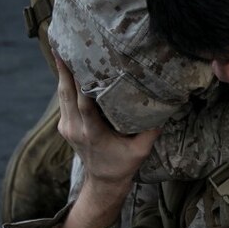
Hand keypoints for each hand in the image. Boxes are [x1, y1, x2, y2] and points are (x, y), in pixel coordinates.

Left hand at [55, 54, 160, 187]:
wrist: (102, 183)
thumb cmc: (123, 165)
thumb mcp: (141, 150)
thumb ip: (152, 129)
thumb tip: (166, 104)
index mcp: (93, 134)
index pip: (84, 105)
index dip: (79, 83)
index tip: (77, 62)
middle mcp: (76, 129)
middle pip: (67, 94)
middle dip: (64, 69)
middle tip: (63, 45)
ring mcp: (67, 127)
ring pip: (62, 95)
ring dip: (62, 73)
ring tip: (62, 48)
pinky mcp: (64, 126)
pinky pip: (63, 100)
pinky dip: (66, 83)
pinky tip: (68, 67)